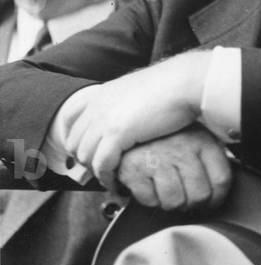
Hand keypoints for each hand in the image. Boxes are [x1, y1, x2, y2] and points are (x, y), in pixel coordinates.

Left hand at [66, 52, 211, 188]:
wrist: (186, 82)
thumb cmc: (174, 86)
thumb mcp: (140, 90)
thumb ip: (126, 102)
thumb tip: (129, 114)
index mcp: (102, 94)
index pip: (70, 123)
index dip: (76, 143)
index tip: (88, 155)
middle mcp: (97, 106)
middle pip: (75, 143)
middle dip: (86, 161)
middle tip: (103, 171)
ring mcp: (104, 120)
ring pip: (85, 156)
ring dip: (97, 171)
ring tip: (112, 179)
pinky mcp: (117, 133)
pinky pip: (101, 164)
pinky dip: (107, 177)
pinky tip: (118, 182)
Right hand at [118, 125, 233, 210]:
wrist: (129, 126)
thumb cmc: (169, 138)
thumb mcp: (198, 139)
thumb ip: (212, 160)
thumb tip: (222, 189)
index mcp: (202, 140)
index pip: (221, 180)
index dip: (217, 199)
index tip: (212, 202)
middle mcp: (182, 148)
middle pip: (199, 196)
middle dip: (193, 204)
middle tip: (186, 198)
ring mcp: (158, 158)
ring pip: (174, 202)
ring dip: (171, 202)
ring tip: (168, 190)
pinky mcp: (134, 169)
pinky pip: (150, 200)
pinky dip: (149, 199)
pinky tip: (151, 185)